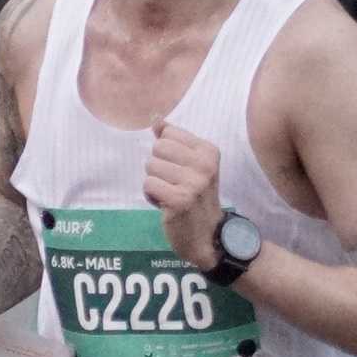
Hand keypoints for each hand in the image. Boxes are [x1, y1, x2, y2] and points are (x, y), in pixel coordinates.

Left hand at [144, 119, 223, 269]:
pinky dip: (151, 196)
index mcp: (209, 151)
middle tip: (174, 184)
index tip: (180, 171)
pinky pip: (148, 184)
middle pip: (157, 148)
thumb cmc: (197, 198)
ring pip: (150, 166)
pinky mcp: (179, 199)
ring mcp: (193, 182)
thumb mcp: (192, 165)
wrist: (208, 236)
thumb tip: (156, 120)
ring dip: (155, 183)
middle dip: (158, 167)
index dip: (166, 154)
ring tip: (171, 195)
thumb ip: (174, 141)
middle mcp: (204, 164)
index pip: (168, 134)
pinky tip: (165, 205)